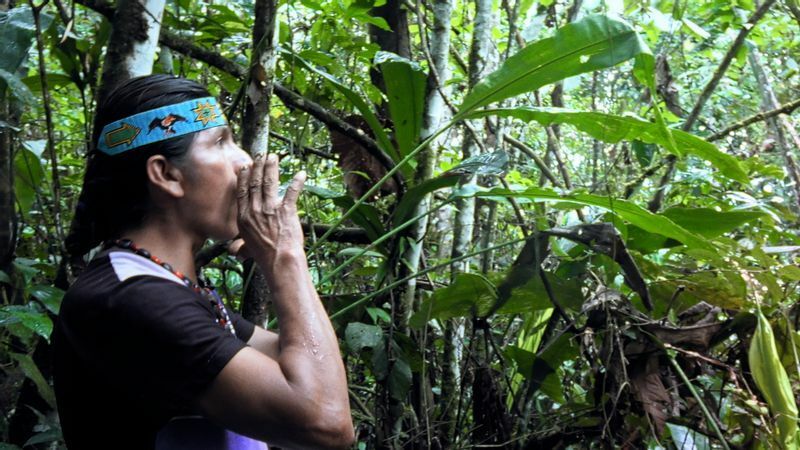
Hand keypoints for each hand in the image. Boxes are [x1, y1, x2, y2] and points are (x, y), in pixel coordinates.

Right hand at [236, 154, 306, 268]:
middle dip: (258, 166)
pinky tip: (302, 173)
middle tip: (260, 155)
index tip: (245, 167)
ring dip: (272, 167)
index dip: (244, 177)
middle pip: (255, 183)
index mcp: (243, 218)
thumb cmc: (264, 258)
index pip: (242, 192)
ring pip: (269, 182)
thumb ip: (239, 247)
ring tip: (274, 157)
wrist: (279, 261)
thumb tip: (233, 250)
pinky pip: (292, 192)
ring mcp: (271, 209)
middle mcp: (255, 210)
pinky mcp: (287, 210)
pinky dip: (298, 182)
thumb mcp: (247, 251)